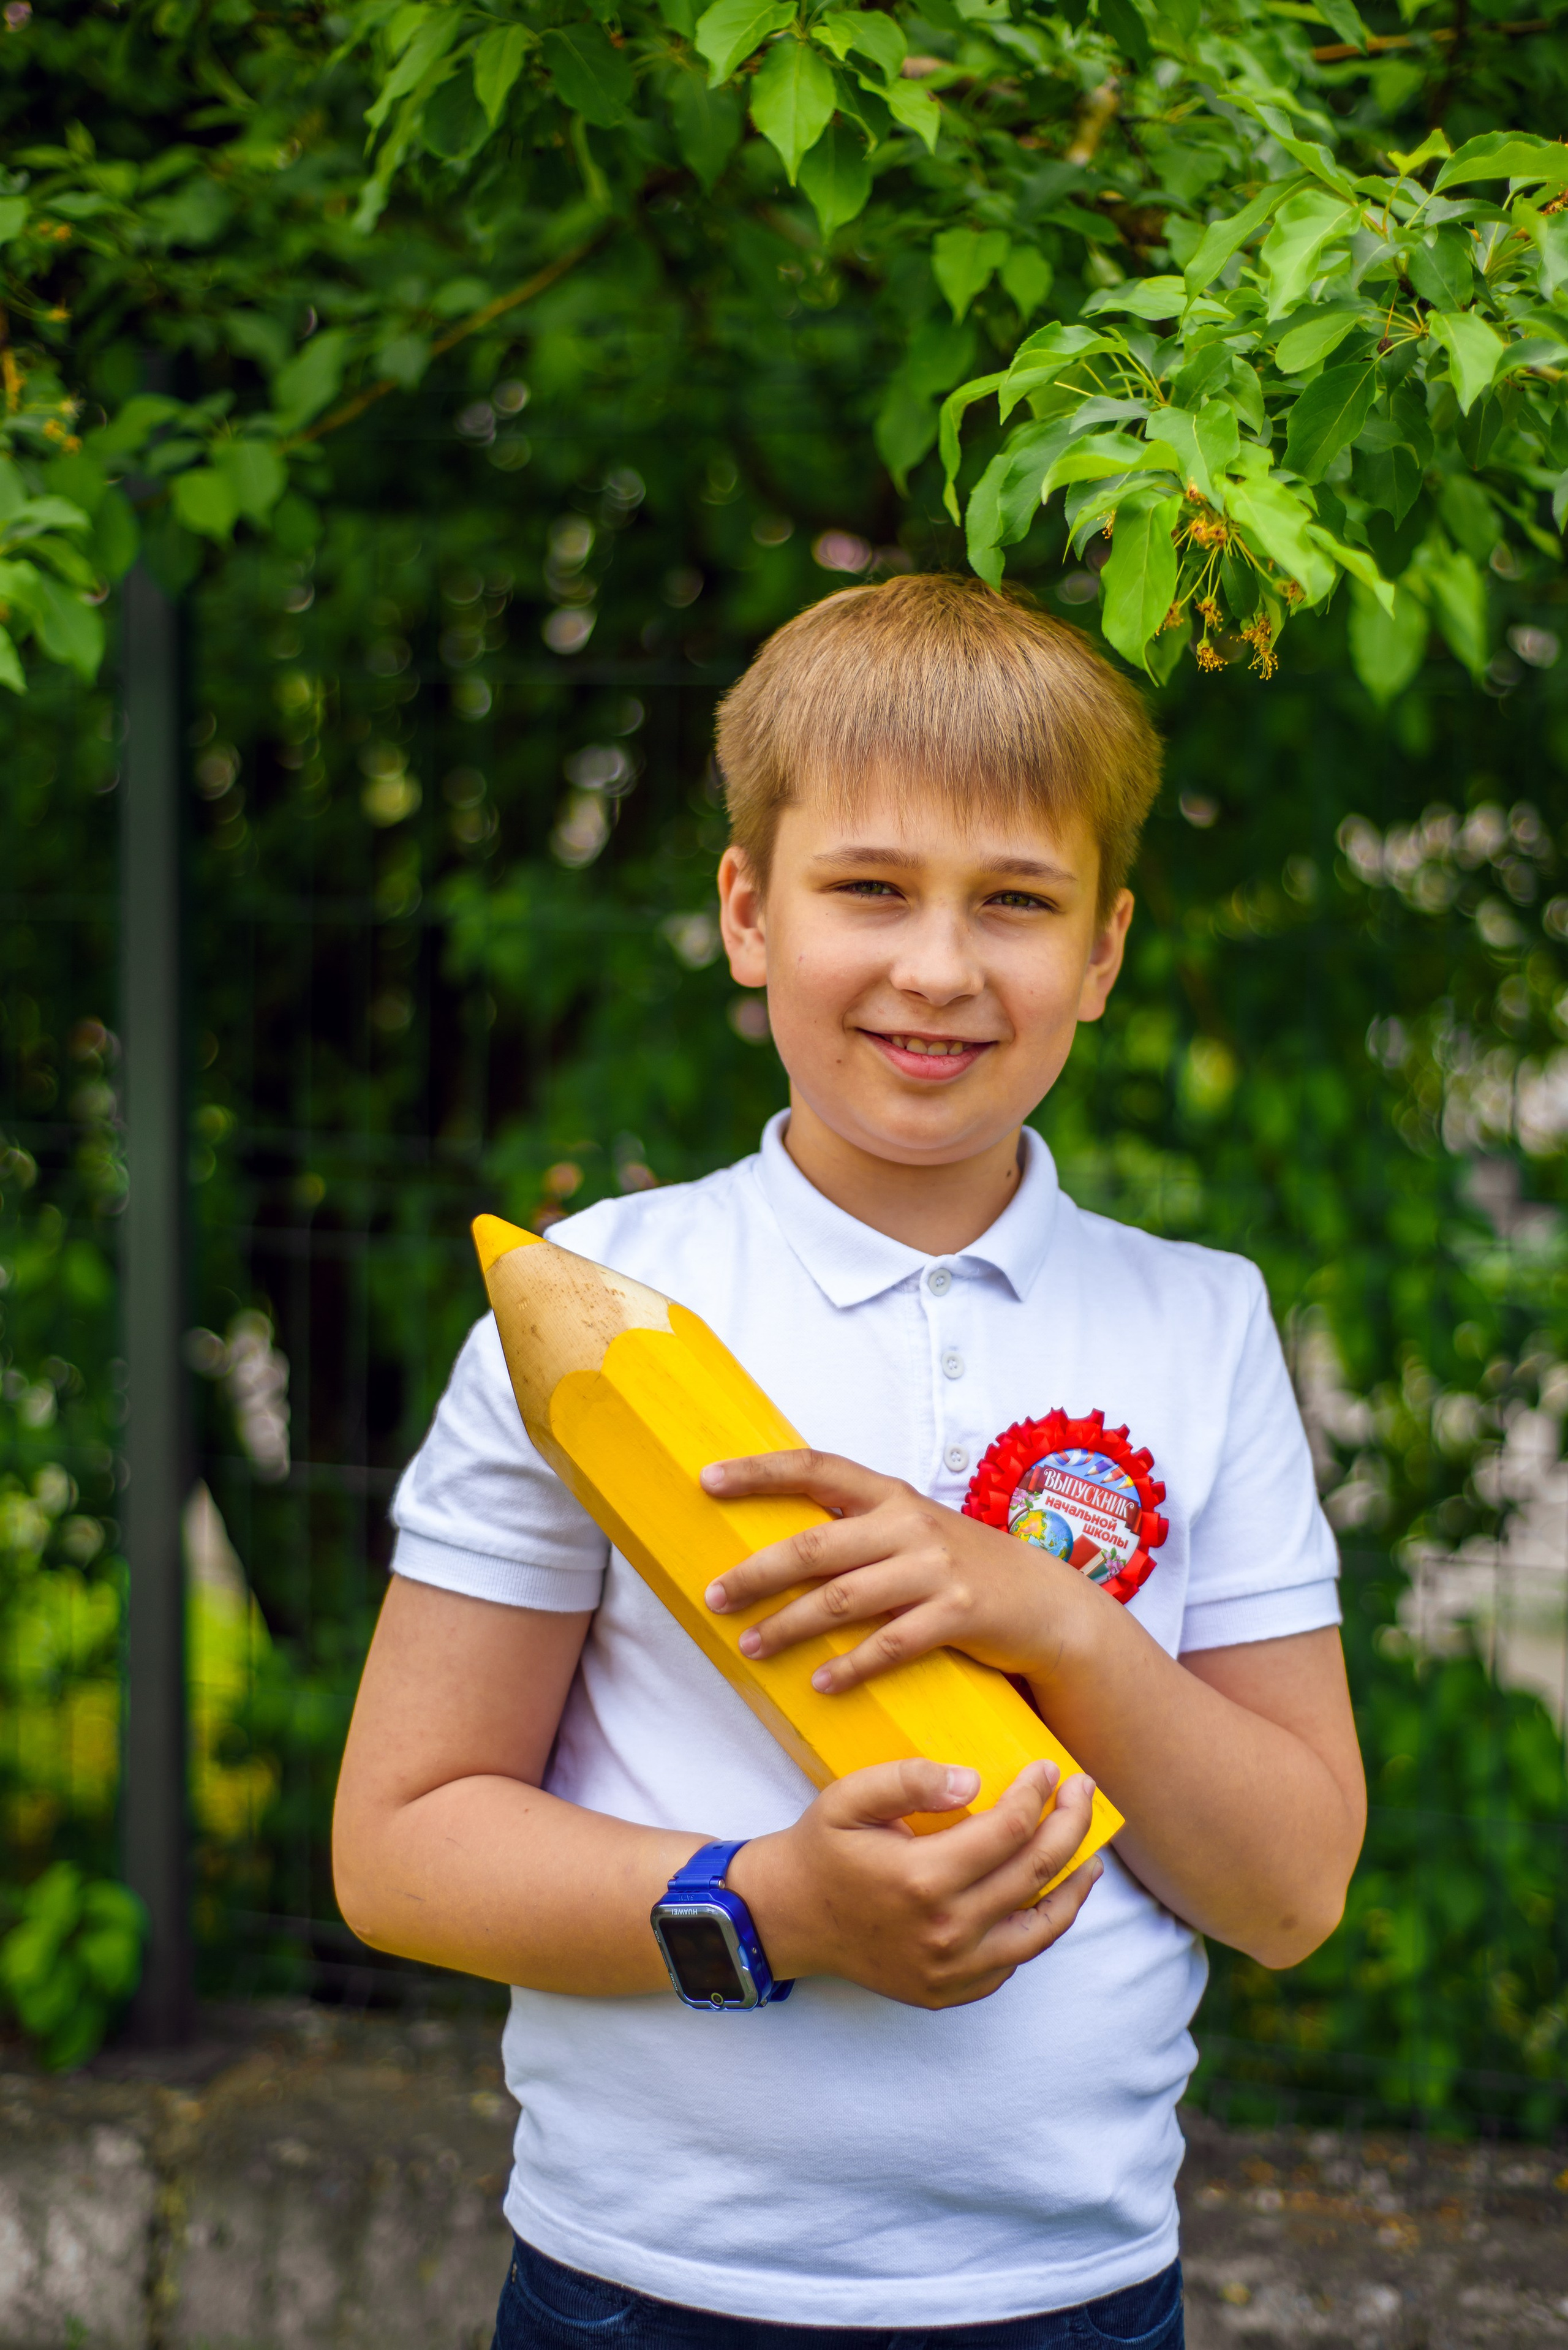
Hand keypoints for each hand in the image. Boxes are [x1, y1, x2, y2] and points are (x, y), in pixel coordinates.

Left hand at [700, 1448, 1100, 1694]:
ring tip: (751, 1646)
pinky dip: (850, 1666)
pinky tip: (820, 1682)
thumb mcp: (913, 1530)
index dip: (759, 1472)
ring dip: (788, 1626)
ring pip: (843, 1598)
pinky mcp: (958, 1614)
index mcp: (890, 1495)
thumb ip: (858, 1527)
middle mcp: (909, 1523)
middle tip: (713, 1596)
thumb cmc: (961, 1566)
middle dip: (757, 1572)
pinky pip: (891, 1644)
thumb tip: (778, 1541)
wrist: (1045, 1603)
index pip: (815, 1468)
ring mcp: (936, 1569)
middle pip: (816, 1545)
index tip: (707, 1480)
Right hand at [726, 1757, 1101, 2007]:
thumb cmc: (821, 1851)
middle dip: (1071, 1824)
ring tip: (1092, 1853)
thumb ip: (910, 1780)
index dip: (1038, 1794)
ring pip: (1041, 1927)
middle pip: (1036, 1871)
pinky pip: (1014, 1959)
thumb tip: (974, 1780)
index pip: (1010, 1830)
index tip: (1049, 1768)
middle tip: (1085, 1790)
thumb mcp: (849, 1798)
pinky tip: (1049, 1898)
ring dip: (1075, 1885)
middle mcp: (945, 1931)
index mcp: (923, 1878)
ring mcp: (951, 1970)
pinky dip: (1041, 1927)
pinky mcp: (950, 1992)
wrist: (787, 1920)